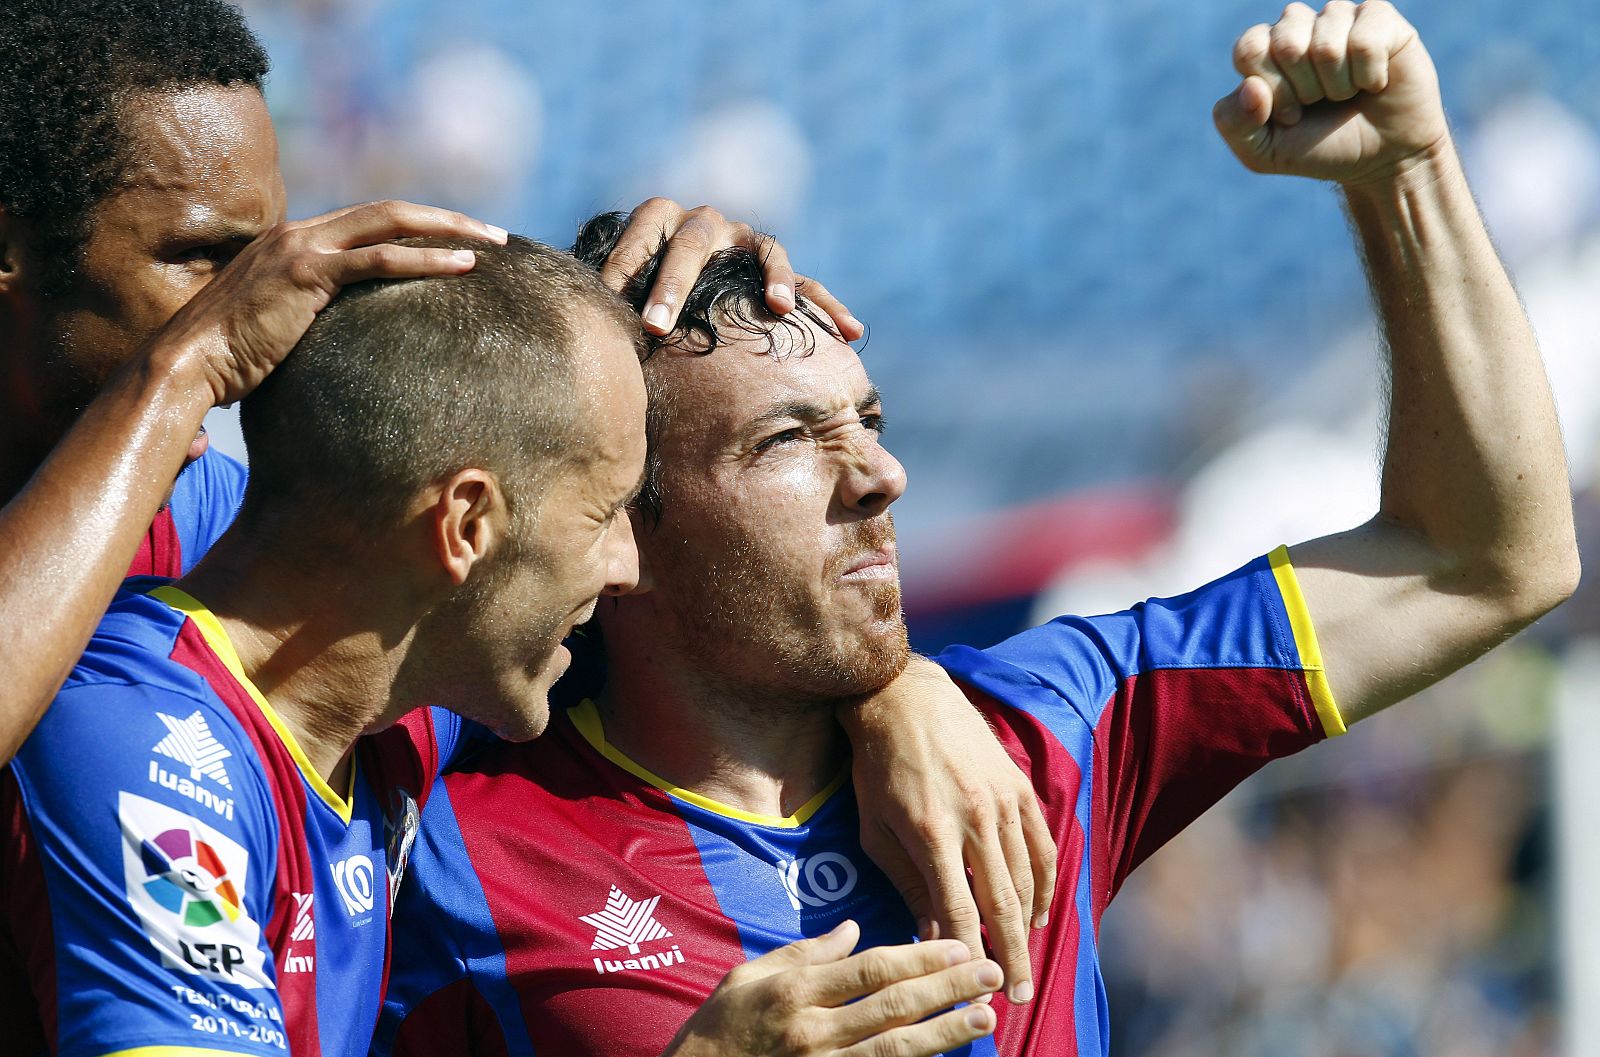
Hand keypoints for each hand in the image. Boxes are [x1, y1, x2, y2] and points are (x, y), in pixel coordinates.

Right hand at [154, 200, 507, 405]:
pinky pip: (379, 259)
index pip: (369, 221)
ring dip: (448, 231)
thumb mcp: (279, 327)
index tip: (459, 240)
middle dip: (446, 218)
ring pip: (390, 223)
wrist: (189, 364)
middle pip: (388, 211)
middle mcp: (300, 233)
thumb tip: (348, 339)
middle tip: (494, 233)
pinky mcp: (307, 272)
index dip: (417, 227)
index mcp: (295, 241)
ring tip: (492, 243)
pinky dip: (425, 260)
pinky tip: (462, 267)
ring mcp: (302, 247)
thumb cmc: (231, 359)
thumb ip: (313, 316)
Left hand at [600, 197, 862, 339]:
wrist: (668, 289)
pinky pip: (808, 282)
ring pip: (763, 250)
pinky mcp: (776, 268)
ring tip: (777, 309)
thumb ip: (594, 299)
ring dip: (771, 277)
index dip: (626, 263)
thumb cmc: (634, 296)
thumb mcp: (612, 292)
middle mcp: (707, 222)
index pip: (643, 229)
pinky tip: (851, 331)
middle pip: (694, 239)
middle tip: (655, 326)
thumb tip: (555, 322)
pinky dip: (828, 303)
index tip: (610, 304)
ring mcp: (746, 241)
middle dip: (674, 284)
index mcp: (663, 219)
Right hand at [663, 921, 998, 1056]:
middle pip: (893, 1007)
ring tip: (984, 1017)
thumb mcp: (748, 977)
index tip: (958, 948)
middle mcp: (813, 1032)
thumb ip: (804, 953)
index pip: (871, 970)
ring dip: (945, 1033)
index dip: (919, 959)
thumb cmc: (718, 1029)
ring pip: (896, 1049)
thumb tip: (854, 930)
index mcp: (794, 993)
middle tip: (989, 974)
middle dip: (946, 990)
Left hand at [841, 656, 1057, 1004]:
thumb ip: (906, 882)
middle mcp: (976, 820)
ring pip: (1028, 881)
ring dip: (1028, 929)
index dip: (968, 956)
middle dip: (1010, 958)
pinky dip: (1045, 887)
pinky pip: (1043, 848)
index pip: (958, 912)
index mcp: (933, 833)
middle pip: (1003, 905)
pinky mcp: (1021, 789)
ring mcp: (1004, 803)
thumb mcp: (875, 828)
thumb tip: (932, 934)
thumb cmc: (877, 766)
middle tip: (1016, 998)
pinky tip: (1038, 915)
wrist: (906, 698)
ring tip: (1023, 964)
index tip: (973, 989)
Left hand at [1214, 1, 1447, 184]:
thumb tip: (1251, 86)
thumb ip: (1234, 123)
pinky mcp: (1378, 16)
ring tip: (1347, 93)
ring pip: (1326, 46)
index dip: (1272, 90)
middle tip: (1320, 102)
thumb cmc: (1318, 148)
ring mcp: (1337, 16)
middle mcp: (1297, 25)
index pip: (1250, 49)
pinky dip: (1369, 76)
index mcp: (1263, 48)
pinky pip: (1364, 43)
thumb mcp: (1262, 152)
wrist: (1381, 158)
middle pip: (1286, 44)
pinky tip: (1374, 82)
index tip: (1289, 114)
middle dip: (1304, 89)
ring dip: (1338, 86)